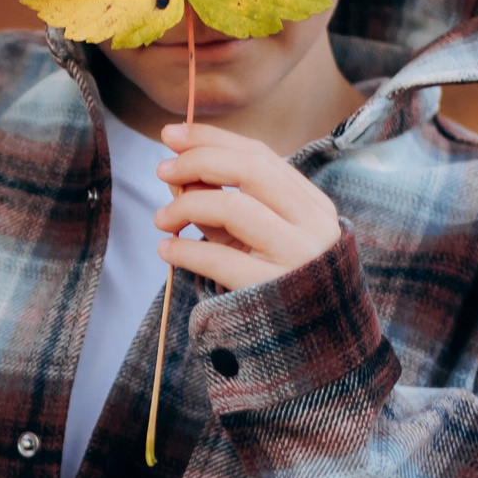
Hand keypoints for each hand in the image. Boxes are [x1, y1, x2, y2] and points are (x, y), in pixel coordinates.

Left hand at [155, 123, 343, 291]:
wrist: (316, 343)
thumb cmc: (280, 282)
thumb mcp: (259, 238)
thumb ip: (224, 203)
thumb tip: (177, 172)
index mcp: (312, 204)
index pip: (260, 155)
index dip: (212, 139)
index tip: (172, 135)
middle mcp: (311, 224)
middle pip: (250, 170)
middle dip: (198, 161)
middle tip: (162, 169)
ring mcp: (297, 257)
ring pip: (234, 207)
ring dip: (187, 205)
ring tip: (162, 218)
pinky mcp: (272, 290)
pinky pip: (219, 259)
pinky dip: (185, 250)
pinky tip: (166, 249)